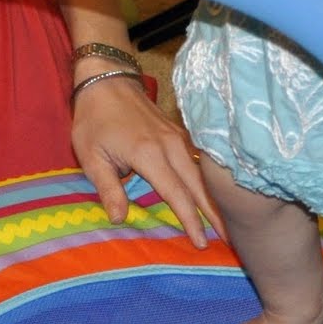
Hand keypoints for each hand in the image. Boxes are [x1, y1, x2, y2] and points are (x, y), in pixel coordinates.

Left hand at [71, 72, 225, 248]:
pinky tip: (213, 195)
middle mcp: (171, 146)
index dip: (190, 220)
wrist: (106, 81)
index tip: (201, 242)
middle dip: (215, 214)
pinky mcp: (179, 133)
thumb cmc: (94, 120)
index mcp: (149, 154)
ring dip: (215, 198)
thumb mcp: (91, 156)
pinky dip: (208, 182)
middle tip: (231, 240)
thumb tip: (119, 219)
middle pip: (199, 185)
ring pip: (203, 174)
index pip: (176, 193)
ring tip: (227, 222)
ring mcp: (178, 138)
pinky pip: (198, 162)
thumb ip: (108, 189)